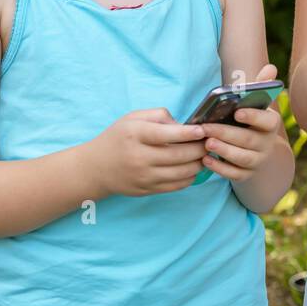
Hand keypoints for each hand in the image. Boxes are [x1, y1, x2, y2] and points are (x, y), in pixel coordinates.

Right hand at [89, 108, 206, 196]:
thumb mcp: (132, 118)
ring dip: (198, 164)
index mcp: (135, 135)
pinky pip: (176, 186)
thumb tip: (182, 125)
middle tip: (210, 142)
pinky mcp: (147, 190)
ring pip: (181, 173)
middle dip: (199, 149)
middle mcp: (139, 157)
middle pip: (178, 155)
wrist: (96, 168)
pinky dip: (190, 178)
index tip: (202, 130)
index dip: (188, 133)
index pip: (166, 134)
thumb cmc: (118, 138)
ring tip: (205, 155)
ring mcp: (143, 176)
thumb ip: (158, 116)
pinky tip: (193, 168)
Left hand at [199, 64, 284, 181]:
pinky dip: (220, 168)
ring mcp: (258, 160)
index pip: (267, 120)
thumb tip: (271, 69)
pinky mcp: (247, 174)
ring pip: (242, 158)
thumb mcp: (254, 105)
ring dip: (223, 150)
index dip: (253, 116)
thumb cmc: (249, 121)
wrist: (256, 152)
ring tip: (206, 143)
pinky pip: (235, 174)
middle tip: (206, 128)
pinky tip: (206, 160)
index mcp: (270, 124)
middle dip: (226, 133)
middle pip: (248, 139)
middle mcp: (267, 143)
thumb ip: (259, 87)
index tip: (237, 111)